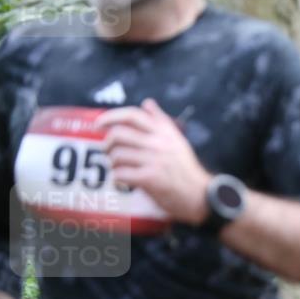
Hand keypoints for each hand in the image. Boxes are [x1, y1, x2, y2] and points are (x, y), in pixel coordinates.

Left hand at [97, 99, 210, 224]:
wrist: (201, 196)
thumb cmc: (186, 169)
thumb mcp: (178, 141)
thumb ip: (161, 121)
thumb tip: (147, 102)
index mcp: (165, 131)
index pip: (133, 115)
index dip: (111, 116)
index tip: (98, 124)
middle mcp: (160, 143)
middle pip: (119, 134)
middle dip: (107, 144)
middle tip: (109, 152)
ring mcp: (155, 160)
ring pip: (117, 155)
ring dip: (112, 163)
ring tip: (119, 168)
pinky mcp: (151, 178)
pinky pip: (121, 174)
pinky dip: (117, 178)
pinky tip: (123, 181)